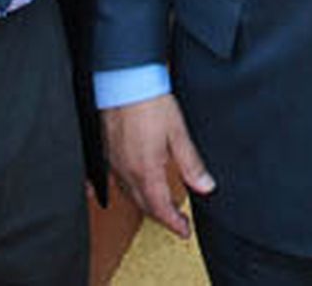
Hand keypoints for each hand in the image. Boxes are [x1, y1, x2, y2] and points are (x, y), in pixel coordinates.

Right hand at [101, 94, 214, 238]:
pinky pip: (115, 180)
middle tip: (176, 222)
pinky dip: (128, 189)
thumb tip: (205, 187)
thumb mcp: (178, 133)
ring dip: (145, 204)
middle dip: (161, 217)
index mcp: (146, 170)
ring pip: (129, 194)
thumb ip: (191, 164)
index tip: (183, 231)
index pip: (160, 208)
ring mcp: (113, 162)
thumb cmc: (149, 102)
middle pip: (143, 205)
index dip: (173, 223)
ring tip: (159, 206)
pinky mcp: (106, 152)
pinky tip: (130, 187)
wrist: (124, 81)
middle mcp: (126, 171)